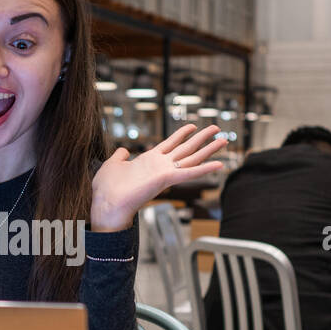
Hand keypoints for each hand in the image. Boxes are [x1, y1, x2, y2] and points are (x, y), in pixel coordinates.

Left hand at [90, 124, 227, 231]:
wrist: (105, 204)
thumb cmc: (106, 188)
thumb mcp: (112, 165)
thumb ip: (119, 156)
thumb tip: (123, 150)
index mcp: (148, 161)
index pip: (169, 144)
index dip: (181, 134)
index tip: (192, 125)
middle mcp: (160, 166)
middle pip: (186, 149)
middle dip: (202, 139)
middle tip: (218, 129)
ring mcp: (165, 172)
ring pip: (192, 157)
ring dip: (209, 149)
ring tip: (225, 139)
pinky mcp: (166, 180)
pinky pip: (189, 173)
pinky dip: (205, 169)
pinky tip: (220, 164)